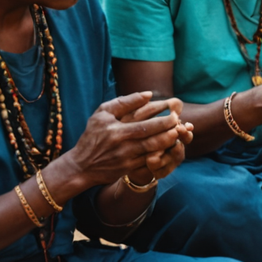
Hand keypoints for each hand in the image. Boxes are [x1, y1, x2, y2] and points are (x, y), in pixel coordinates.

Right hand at [55, 92, 188, 189]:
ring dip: (169, 139)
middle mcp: (120, 140)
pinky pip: (150, 159)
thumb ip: (125, 102)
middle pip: (150, 132)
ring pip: (153, 147)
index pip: (142, 116)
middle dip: (168, 125)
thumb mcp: (102, 114)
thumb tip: (148, 94)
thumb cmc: (93, 136)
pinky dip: (162, 153)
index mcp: (114, 125)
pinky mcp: (129, 167)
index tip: (173, 107)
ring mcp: (125, 155)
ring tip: (179, 132)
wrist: (82, 166)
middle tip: (180, 119)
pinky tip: (171, 146)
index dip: (160, 111)